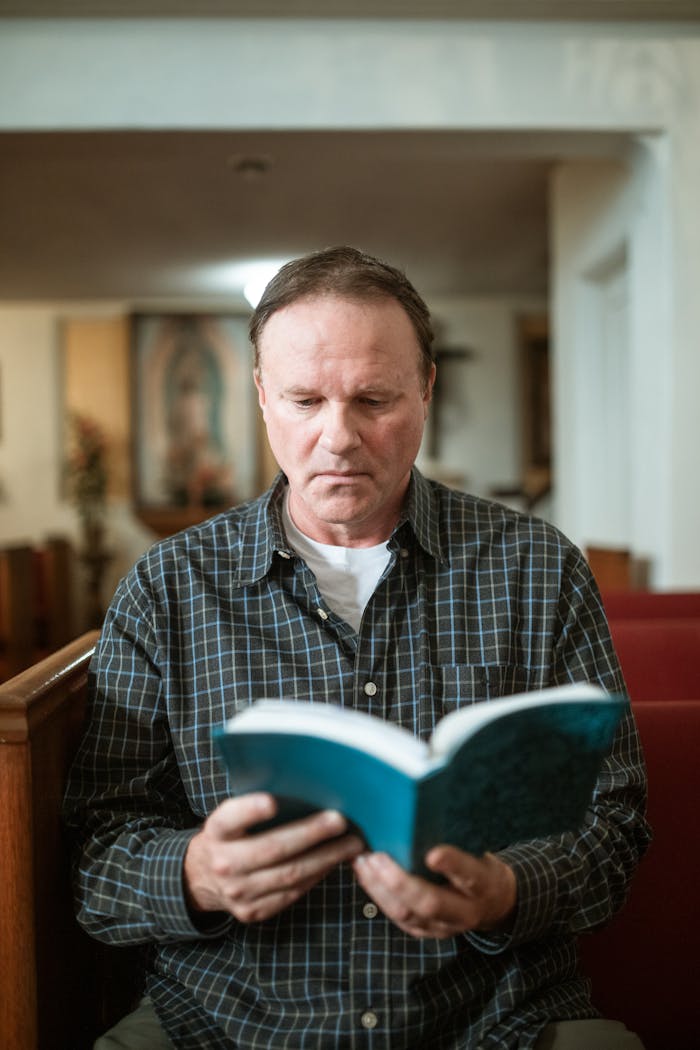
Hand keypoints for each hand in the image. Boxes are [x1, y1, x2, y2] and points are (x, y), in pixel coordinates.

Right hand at [184, 793, 363, 921]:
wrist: (202, 877)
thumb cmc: (229, 836)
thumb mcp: (230, 817)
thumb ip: (255, 806)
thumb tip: (304, 789)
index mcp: (216, 832)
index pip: (230, 818)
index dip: (250, 810)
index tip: (272, 801)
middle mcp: (224, 863)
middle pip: (272, 849)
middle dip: (311, 834)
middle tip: (340, 821)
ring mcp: (238, 892)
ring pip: (289, 875)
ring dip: (325, 858)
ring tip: (350, 844)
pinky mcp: (253, 911)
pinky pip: (292, 893)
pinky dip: (317, 876)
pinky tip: (333, 862)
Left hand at [353, 845, 516, 938]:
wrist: (493, 904)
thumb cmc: (480, 866)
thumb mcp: (480, 851)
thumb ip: (458, 840)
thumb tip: (426, 807)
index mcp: (483, 886)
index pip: (469, 875)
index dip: (451, 865)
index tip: (432, 853)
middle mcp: (465, 912)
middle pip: (430, 903)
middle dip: (399, 881)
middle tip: (377, 857)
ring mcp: (443, 926)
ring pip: (406, 913)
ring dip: (379, 887)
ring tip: (363, 861)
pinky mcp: (424, 931)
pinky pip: (396, 917)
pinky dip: (377, 894)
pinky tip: (365, 874)